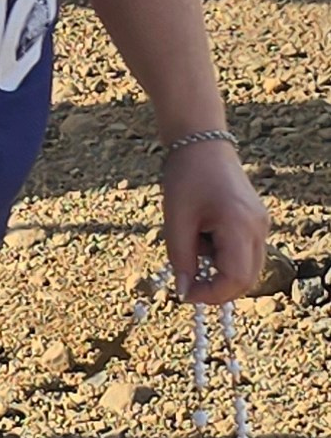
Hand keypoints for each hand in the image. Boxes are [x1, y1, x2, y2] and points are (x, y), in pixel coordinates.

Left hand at [161, 138, 269, 300]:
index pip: (237, 278)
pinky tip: (203, 232)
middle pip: (247, 278)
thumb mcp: (176, 219)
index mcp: (240, 225)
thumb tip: (183, 291)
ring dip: (219, 268)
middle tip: (186, 278)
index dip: (212, 294)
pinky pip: (244, 252)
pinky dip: (223, 254)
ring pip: (246, 267)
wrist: (201, 143)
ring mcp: (261, 225)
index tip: (185, 294)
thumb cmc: (186, 176)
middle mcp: (258, 228)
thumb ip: (181, 258)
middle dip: (216, 286)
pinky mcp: (256, 222)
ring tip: (194, 240)